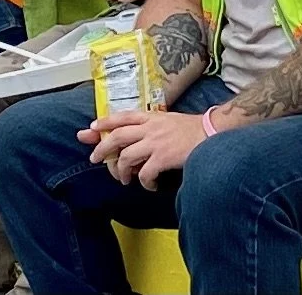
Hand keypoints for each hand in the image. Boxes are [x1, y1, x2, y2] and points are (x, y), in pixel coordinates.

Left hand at [81, 108, 205, 188]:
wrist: (210, 133)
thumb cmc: (190, 129)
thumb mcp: (166, 121)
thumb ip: (150, 126)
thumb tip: (135, 138)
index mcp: (150, 117)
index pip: (122, 116)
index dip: (105, 122)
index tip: (90, 128)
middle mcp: (150, 127)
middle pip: (117, 136)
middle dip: (102, 148)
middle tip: (95, 159)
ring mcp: (155, 142)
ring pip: (126, 157)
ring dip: (121, 171)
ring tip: (124, 180)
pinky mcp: (163, 157)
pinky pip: (144, 173)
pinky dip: (144, 183)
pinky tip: (150, 185)